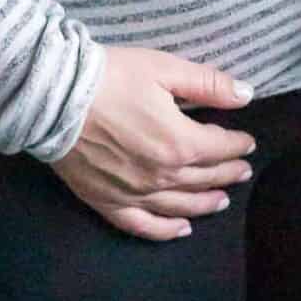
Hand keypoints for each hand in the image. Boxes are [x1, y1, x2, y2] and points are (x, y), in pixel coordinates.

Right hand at [48, 45, 256, 240]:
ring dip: (206, 203)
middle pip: (205, 179)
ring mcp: (135, 194)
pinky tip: (182, 229)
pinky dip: (166, 230)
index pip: (220, 148)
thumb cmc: (110, 77)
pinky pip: (143, 225)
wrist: (54, 97)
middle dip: (227, 173)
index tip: (247, 142)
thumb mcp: (163, 69)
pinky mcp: (108, 202)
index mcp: (181, 143)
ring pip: (181, 206)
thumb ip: (207, 84)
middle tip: (241, 171)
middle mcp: (163, 176)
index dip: (237, 144)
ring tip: (222, 200)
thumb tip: (246, 95)